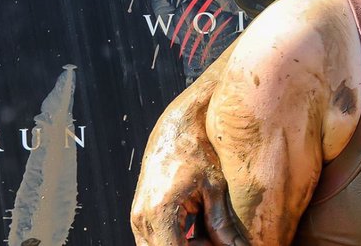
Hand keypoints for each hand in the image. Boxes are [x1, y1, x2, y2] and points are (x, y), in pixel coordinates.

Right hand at [131, 107, 248, 245]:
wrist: (176, 127)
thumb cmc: (198, 150)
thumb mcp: (215, 186)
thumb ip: (222, 223)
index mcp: (160, 211)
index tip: (216, 245)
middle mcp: (142, 217)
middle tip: (217, 240)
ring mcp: (138, 217)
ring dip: (185, 245)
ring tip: (212, 235)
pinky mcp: (140, 214)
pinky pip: (157, 238)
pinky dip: (178, 239)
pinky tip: (201, 230)